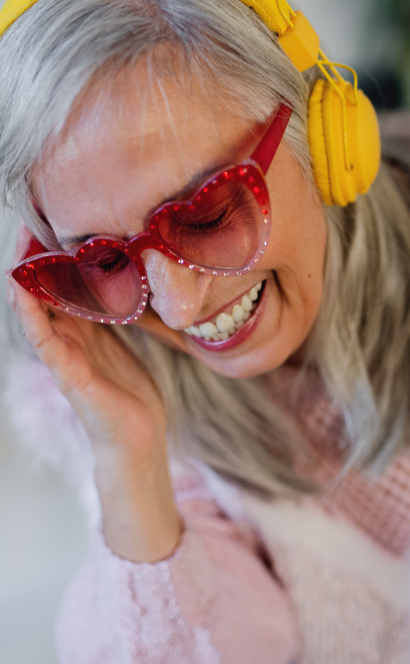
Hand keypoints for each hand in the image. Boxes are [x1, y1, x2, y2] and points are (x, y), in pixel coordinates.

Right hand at [7, 223, 181, 560]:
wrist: (139, 436)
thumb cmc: (129, 390)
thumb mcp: (121, 341)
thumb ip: (111, 315)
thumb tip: (117, 278)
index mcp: (82, 332)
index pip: (59, 289)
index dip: (51, 260)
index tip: (46, 228)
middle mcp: (68, 342)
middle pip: (44, 297)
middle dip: (35, 266)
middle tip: (27, 229)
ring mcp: (66, 360)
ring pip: (38, 317)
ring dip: (26, 289)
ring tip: (16, 258)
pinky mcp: (71, 379)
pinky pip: (48, 344)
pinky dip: (34, 320)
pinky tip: (24, 299)